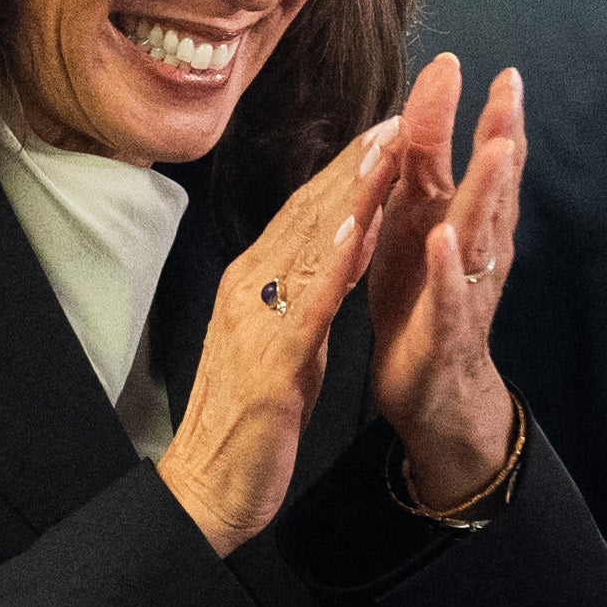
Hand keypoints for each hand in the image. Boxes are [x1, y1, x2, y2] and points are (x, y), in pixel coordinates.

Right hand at [156, 121, 399, 556]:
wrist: (207, 488)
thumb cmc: (249, 420)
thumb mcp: (289, 344)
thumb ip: (309, 299)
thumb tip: (339, 260)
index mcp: (255, 284)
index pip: (307, 214)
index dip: (348, 170)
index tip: (387, 131)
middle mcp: (251, 288)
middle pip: (310, 214)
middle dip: (356, 165)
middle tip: (400, 118)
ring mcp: (258, 320)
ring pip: (310, 244)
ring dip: (352, 195)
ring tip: (388, 151)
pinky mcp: (272, 361)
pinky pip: (307, 302)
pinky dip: (334, 262)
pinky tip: (360, 228)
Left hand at [365, 56, 525, 503]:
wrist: (431, 394)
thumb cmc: (420, 304)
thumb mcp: (412, 229)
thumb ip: (416, 175)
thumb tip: (415, 111)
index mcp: (458, 220)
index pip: (468, 157)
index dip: (474, 113)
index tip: (480, 64)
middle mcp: (474, 249)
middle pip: (489, 185)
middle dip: (500, 136)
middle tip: (509, 90)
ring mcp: (466, 289)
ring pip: (480, 234)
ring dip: (489, 191)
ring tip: (498, 150)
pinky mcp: (446, 332)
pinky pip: (450, 298)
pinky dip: (448, 269)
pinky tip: (446, 241)